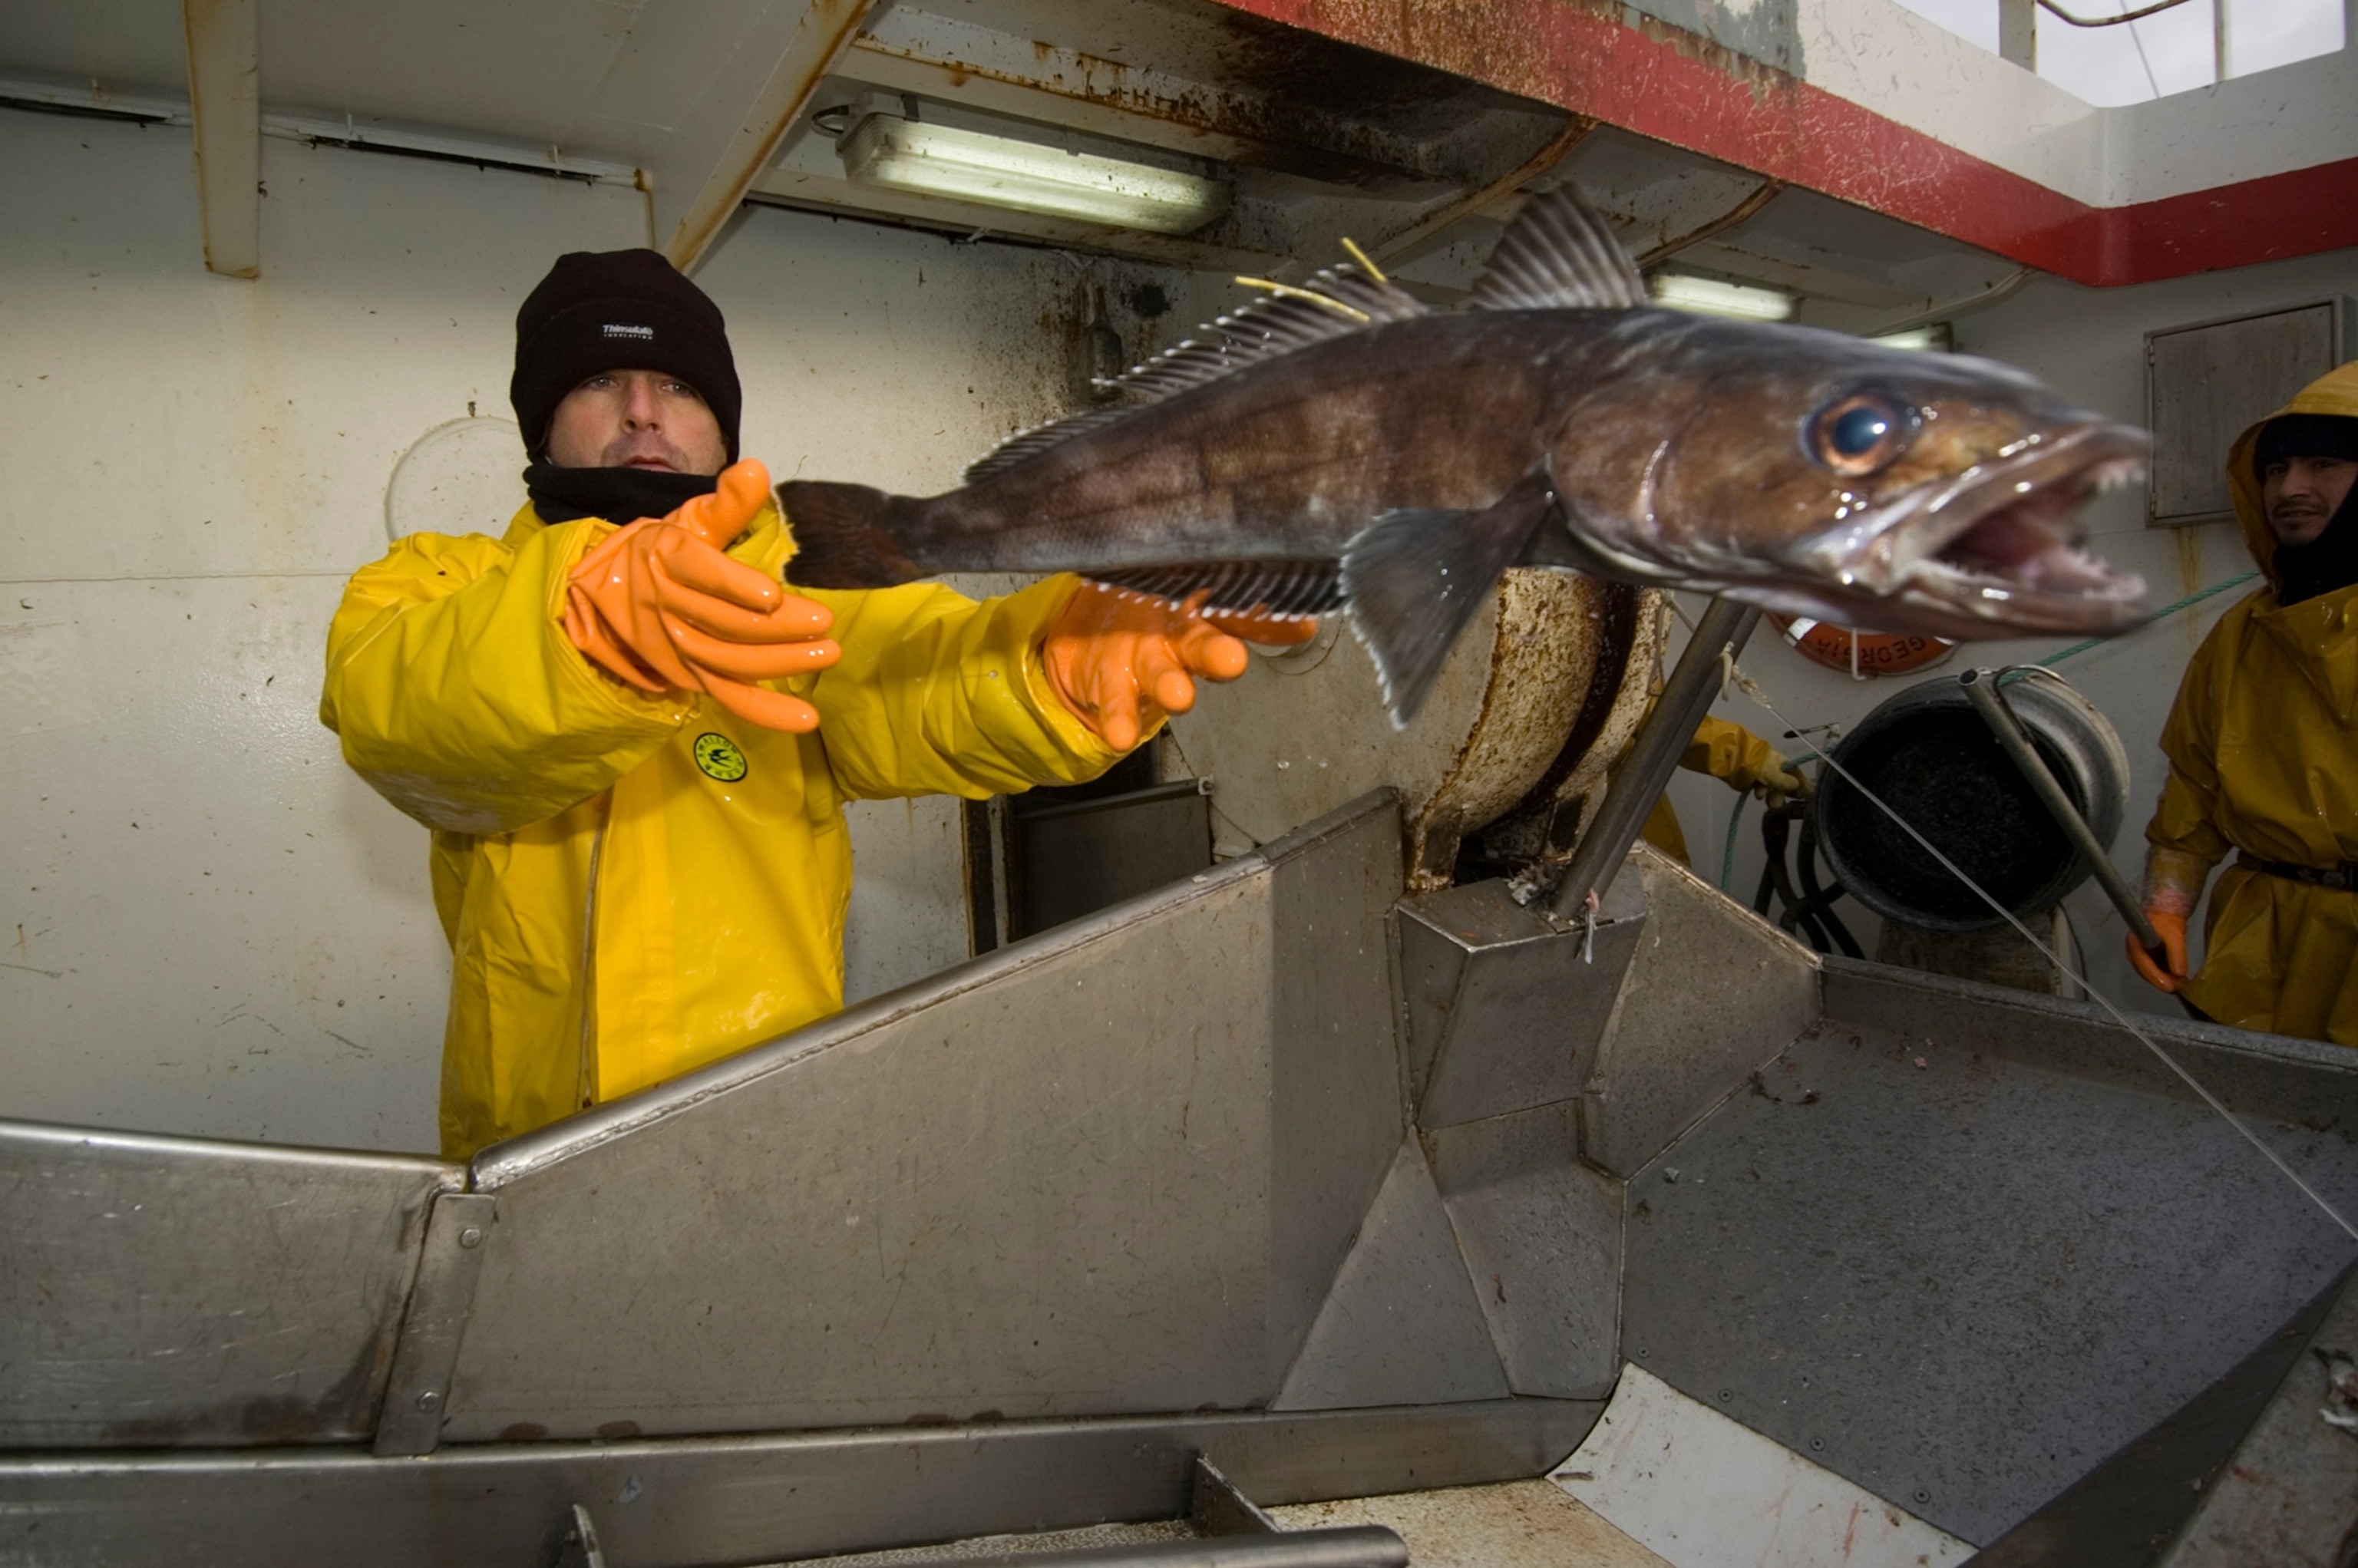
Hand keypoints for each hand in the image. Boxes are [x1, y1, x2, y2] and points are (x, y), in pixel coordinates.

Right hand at [564, 459, 840, 731]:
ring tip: (825, 653)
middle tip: (824, 623)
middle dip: (777, 626)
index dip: (734, 586)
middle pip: (723, 621)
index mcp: (665, 557)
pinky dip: (764, 712)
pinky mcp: (686, 677)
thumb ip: (727, 503)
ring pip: (728, 660)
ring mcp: (675, 647)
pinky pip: (726, 697)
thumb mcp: (687, 520)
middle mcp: (665, 605)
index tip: (772, 594)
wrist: (602, 593)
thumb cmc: (661, 550)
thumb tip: (757, 469)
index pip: (699, 573)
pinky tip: (803, 720)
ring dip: (779, 663)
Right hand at [1042, 585, 1308, 749]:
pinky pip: (1114, 703)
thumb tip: (1307, 626)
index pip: (1241, 612)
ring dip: (1166, 683)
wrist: (1088, 629)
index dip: (1271, 621)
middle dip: (1214, 649)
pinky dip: (1117, 719)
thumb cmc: (1161, 624)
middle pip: (1197, 635)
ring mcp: (1139, 652)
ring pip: (1156, 669)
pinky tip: (1121, 736)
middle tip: (1231, 660)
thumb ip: (1254, 624)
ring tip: (1178, 697)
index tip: (1301, 628)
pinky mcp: (1109, 681)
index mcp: (1204, 609)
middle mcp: (1173, 627)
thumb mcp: (1207, 618)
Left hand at [1753, 755, 1809, 806]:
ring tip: (1766, 800)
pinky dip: (1761, 793)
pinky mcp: (1753, 780)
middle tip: (1776, 803)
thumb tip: (1796, 785)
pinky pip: (1761, 789)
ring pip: (1772, 789)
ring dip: (1771, 796)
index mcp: (1783, 763)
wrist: (1735, 761)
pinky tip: (1758, 794)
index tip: (1809, 797)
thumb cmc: (1758, 766)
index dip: (1803, 786)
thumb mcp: (1774, 774)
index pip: (1797, 775)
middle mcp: (1775, 768)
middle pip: (1784, 785)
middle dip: (1781, 795)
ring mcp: (1764, 775)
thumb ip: (1786, 782)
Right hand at [2126, 908, 2188, 993]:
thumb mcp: (2175, 935)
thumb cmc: (2167, 920)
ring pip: (2150, 973)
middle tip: (2178, 987)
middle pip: (2145, 972)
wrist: (2166, 911)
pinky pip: (2155, 970)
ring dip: (2165, 980)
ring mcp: (2139, 955)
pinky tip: (2177, 979)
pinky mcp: (2147, 957)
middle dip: (2162, 981)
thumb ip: (2177, 954)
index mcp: (2135, 943)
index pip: (2144, 965)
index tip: (2169, 987)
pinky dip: (2166, 976)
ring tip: (2180, 985)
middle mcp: (2133, 952)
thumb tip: (2179, 974)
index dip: (2156, 978)